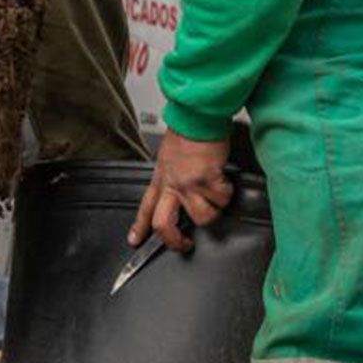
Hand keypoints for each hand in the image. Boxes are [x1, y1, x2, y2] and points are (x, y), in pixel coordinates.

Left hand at [129, 129, 231, 252]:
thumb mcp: (168, 158)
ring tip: (215, 197)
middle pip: (163, 224)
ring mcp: (188, 184)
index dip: (139, 227)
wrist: (197, 118)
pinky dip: (227, 194)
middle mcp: (172, 185)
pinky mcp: (207, 180)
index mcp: (161, 179)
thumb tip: (178, 190)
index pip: (145, 207)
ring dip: (213, 211)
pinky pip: (221, 199)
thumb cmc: (186, 135)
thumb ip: (171, 177)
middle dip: (174, 241)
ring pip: (202, 217)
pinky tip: (224, 181)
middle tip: (185, 244)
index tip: (135, 240)